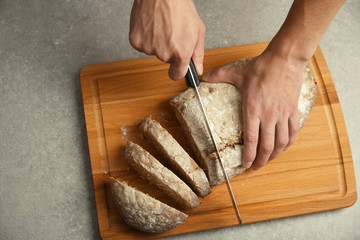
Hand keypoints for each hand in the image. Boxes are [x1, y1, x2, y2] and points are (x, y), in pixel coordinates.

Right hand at [129, 0, 204, 79]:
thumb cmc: (179, 7)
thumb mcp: (198, 30)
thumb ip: (198, 53)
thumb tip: (197, 69)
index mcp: (181, 53)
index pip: (176, 75)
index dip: (177, 70)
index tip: (176, 67)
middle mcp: (164, 53)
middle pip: (165, 60)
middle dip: (169, 50)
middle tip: (171, 32)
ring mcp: (148, 48)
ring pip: (153, 51)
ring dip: (157, 42)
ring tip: (162, 26)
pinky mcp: (136, 41)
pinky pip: (142, 45)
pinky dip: (146, 37)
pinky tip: (152, 26)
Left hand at [202, 48, 306, 169]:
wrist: (285, 59)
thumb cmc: (261, 67)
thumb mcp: (238, 72)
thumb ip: (219, 76)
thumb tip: (202, 77)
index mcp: (253, 108)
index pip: (252, 139)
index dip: (249, 155)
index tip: (246, 164)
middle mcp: (269, 115)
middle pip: (267, 146)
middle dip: (261, 160)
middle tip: (256, 167)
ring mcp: (282, 113)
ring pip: (281, 142)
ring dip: (274, 155)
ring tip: (268, 160)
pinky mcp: (292, 110)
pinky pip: (293, 131)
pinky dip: (289, 142)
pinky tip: (284, 147)